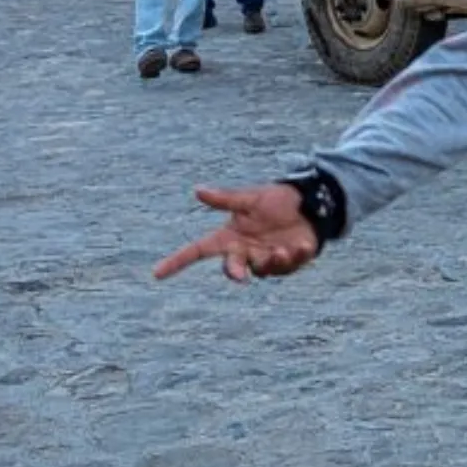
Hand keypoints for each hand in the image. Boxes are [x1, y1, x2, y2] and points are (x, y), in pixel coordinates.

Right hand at [153, 184, 319, 283]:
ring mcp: (267, 258)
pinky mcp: (290, 261)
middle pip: (232, 268)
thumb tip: (197, 190)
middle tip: (239, 276)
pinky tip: (303, 247)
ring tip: (281, 251)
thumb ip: (225, 199)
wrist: (309, 202)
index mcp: (229, 237)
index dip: (177, 261)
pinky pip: (290, 266)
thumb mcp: (250, 198)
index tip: (157, 273)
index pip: (198, 250)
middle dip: (235, 271)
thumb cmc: (276, 201)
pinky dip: (297, 257)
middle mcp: (245, 251)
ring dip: (271, 262)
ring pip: (263, 270)